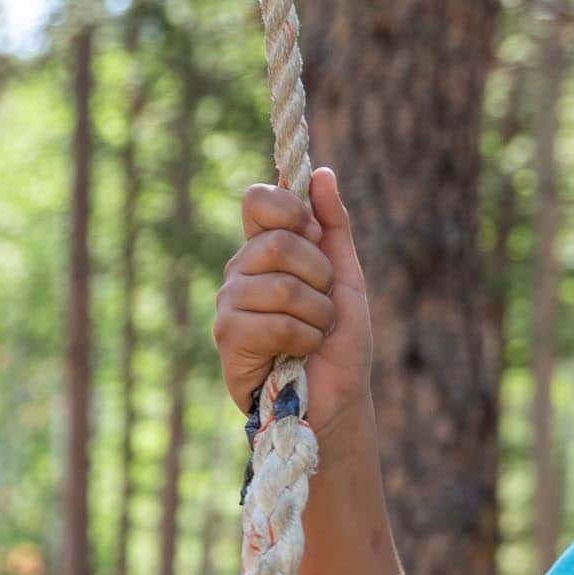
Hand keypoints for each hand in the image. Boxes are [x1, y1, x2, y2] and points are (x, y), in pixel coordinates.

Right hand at [214, 168, 373, 443]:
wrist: (337, 401)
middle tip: (323, 303)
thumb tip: (321, 173)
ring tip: (315, 333)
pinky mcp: (228, 337)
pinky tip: (299, 353)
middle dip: (319, 276)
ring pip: (282, 286)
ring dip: (318, 315)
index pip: (258, 200)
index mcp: (265, 249)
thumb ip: (335, 226)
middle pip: (278, 242)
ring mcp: (230, 302)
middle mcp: (240, 270)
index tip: (315, 235)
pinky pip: (276, 322)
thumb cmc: (339, 342)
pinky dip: (304, 339)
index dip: (291, 210)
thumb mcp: (345, 277)